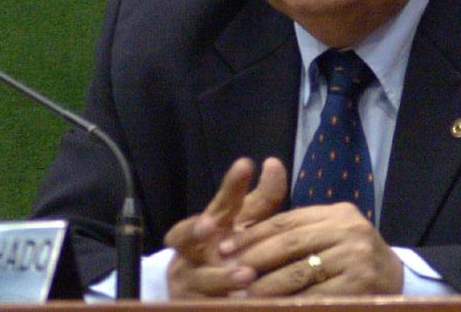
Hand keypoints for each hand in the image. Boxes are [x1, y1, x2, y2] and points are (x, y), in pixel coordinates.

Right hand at [165, 157, 287, 298]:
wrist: (203, 293)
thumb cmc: (232, 248)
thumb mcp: (248, 222)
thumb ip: (264, 197)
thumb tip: (274, 163)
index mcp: (211, 223)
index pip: (220, 201)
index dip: (231, 185)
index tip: (245, 166)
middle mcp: (193, 250)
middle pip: (186, 235)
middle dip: (193, 229)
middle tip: (208, 225)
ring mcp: (189, 280)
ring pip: (199, 278)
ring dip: (221, 277)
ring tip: (246, 274)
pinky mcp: (191, 305)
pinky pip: (206, 305)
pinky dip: (225, 302)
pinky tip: (242, 301)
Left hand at [217, 202, 403, 296]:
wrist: (398, 282)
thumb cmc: (353, 259)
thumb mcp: (331, 235)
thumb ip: (297, 230)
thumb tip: (243, 235)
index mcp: (338, 213)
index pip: (287, 221)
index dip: (252, 235)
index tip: (223, 248)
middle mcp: (350, 230)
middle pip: (290, 243)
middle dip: (254, 259)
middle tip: (226, 272)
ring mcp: (357, 259)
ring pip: (299, 272)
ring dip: (266, 287)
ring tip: (242, 295)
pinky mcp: (359, 287)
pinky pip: (315, 298)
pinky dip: (290, 305)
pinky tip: (272, 309)